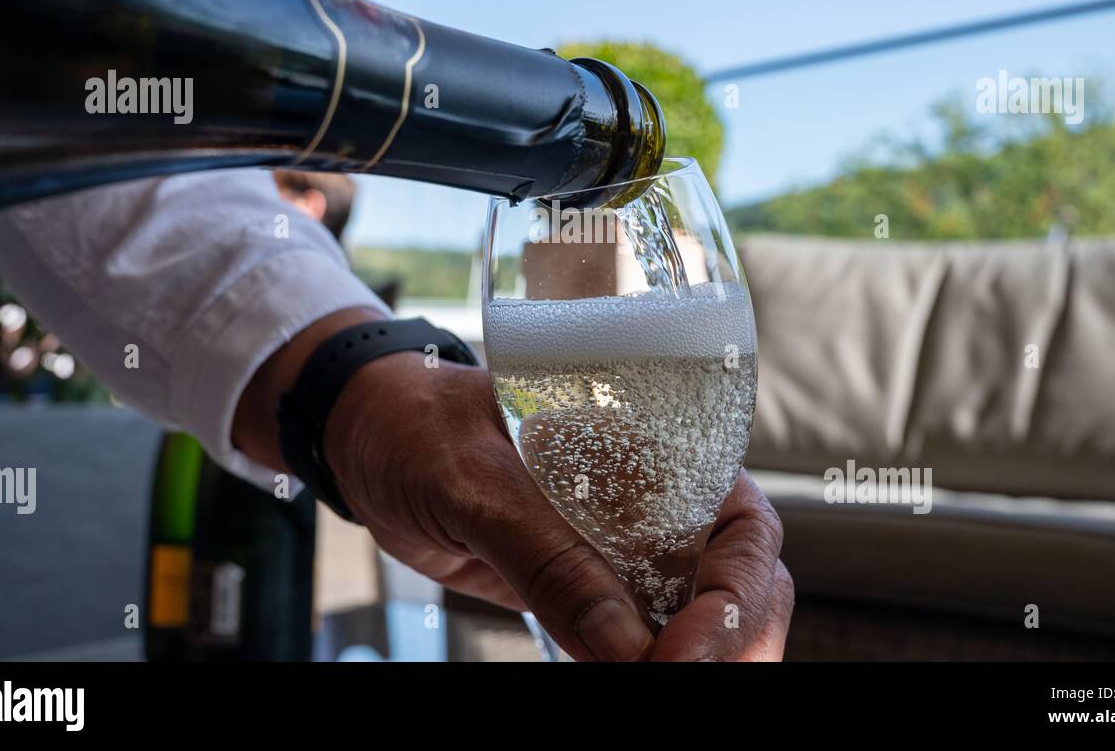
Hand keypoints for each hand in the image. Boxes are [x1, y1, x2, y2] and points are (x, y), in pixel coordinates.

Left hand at [323, 353, 792, 661]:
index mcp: (657, 444)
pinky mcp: (591, 588)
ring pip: (702, 619)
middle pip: (742, 581)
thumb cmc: (422, 426)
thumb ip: (546, 555)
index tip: (678, 650)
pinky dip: (643, 667)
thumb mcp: (476, 480)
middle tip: (675, 685)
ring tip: (658, 689)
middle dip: (733, 643)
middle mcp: (660, 499)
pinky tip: (626, 678)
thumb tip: (626, 648)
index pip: (741, 524)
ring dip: (700, 660)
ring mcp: (630, 548)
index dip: (734, 594)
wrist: (372, 444)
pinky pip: (641, 640)